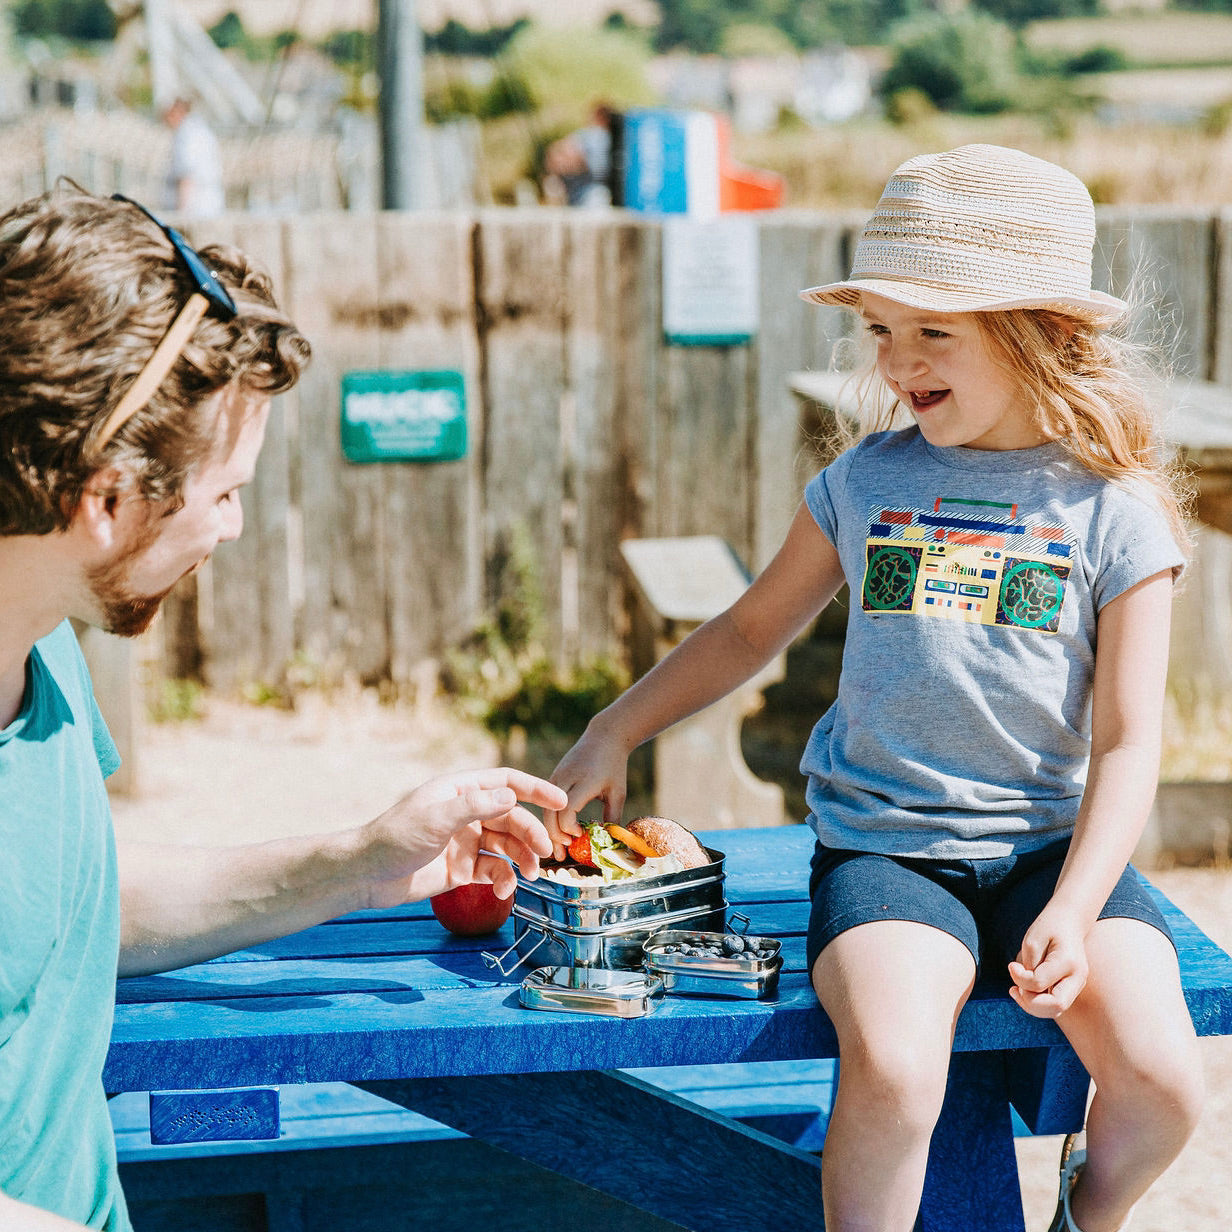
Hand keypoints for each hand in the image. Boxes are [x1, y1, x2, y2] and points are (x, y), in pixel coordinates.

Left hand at [359, 768, 565, 907]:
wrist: (366, 876)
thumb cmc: (394, 838)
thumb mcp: (436, 818)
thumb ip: (474, 805)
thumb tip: (512, 796)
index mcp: (459, 791)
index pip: (505, 783)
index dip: (535, 789)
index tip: (561, 800)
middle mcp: (465, 813)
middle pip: (511, 818)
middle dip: (530, 834)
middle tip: (546, 853)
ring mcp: (465, 841)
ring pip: (506, 846)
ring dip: (521, 858)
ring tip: (528, 875)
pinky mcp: (461, 868)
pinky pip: (493, 870)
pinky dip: (503, 880)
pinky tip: (503, 891)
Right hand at [545, 726, 628, 859]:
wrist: (604, 737)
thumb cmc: (614, 766)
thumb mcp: (618, 792)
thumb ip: (612, 818)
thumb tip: (607, 844)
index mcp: (583, 781)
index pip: (567, 810)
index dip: (570, 827)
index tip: (580, 835)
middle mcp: (565, 779)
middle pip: (550, 813)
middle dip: (555, 836)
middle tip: (565, 854)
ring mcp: (556, 777)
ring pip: (544, 809)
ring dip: (550, 831)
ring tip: (559, 850)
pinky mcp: (552, 778)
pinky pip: (546, 803)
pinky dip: (550, 820)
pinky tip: (558, 833)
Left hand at [1008, 905, 1089, 1018]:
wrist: (1069, 922)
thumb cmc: (1049, 927)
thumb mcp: (1033, 940)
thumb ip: (1028, 966)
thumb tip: (1023, 989)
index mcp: (1069, 962)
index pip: (1040, 983)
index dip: (1020, 979)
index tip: (1011, 965)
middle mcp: (1078, 978)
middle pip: (1056, 1006)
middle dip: (1030, 1003)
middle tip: (1013, 989)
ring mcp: (1077, 985)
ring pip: (1056, 1010)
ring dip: (1032, 1005)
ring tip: (1016, 990)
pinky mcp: (1071, 989)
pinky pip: (1054, 1004)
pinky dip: (1038, 1003)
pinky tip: (1024, 991)